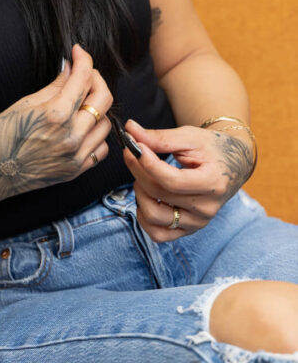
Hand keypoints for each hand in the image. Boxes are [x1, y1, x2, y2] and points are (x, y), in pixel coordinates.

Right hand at [0, 44, 112, 205]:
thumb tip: (71, 69)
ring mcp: (75, 156)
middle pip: (103, 99)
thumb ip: (55, 86)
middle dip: (96, 79)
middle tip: (84, 74)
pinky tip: (82, 128)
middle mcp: (70, 136)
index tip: (79, 52)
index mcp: (55, 115)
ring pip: (106, 124)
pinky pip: (101, 148)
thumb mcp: (25, 103)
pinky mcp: (75, 170)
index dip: (84, 60)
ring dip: (97, 109)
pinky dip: (96, 135)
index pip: (83, 79)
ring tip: (80, 103)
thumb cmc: (0, 136)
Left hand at [122, 119, 254, 240]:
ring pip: (153, 216)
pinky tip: (146, 196)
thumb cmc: (212, 148)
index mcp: (213, 183)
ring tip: (143, 175)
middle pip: (159, 194)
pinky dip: (144, 216)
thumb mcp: (190, 137)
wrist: (233, 165)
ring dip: (139, 193)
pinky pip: (157, 233)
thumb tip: (129, 129)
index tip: (134, 145)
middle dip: (138, 170)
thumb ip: (160, 137)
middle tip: (132, 153)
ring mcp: (198, 222)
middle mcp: (207, 208)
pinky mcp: (188, 230)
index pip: (172, 180)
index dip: (147, 163)